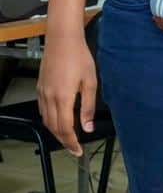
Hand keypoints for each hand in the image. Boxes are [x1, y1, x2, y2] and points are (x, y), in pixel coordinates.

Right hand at [36, 30, 96, 155]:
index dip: (71, 142)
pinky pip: (43, 110)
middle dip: (64, 140)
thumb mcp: (91, 82)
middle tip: (74, 149)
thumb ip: (89, 107)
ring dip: (56, 131)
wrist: (62, 41)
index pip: (65, 128)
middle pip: (54, 127)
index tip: (78, 151)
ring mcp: (42, 93)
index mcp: (63, 98)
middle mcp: (49, 98)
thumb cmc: (79, 58)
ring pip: (46, 120)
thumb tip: (88, 127)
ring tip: (68, 138)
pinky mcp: (40, 88)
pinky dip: (50, 120)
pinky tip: (58, 120)